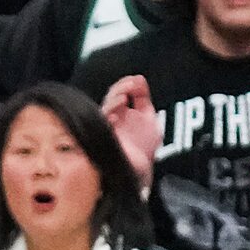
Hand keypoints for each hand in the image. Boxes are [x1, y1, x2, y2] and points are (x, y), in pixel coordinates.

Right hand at [101, 75, 161, 191]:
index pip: (119, 92)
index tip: (137, 80)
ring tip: (125, 96)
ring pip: (103, 107)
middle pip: (110, 97)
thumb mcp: (149, 119)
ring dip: (113, 99)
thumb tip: (139, 79)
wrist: (140, 170)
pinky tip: (117, 112)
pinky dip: (108, 114)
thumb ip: (144, 99)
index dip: (127, 84)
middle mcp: (111, 118)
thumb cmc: (143, 149)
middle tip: (131, 86)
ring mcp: (106, 127)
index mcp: (121, 112)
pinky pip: (100, 122)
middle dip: (120, 88)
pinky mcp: (102, 136)